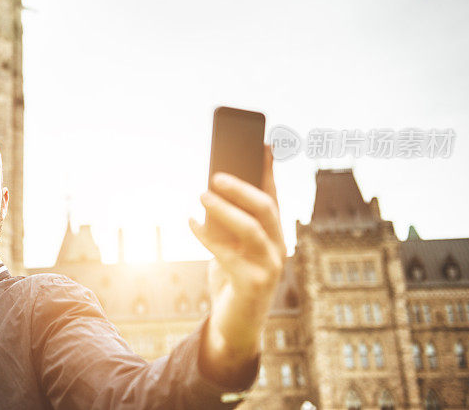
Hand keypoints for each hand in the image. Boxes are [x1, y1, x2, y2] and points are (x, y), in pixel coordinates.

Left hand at [189, 144, 284, 388]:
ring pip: (252, 229)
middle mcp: (278, 248)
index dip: (268, 169)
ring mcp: (270, 267)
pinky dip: (207, 236)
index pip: (274, 195)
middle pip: (266, 208)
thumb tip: (209, 189)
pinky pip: (228, 254)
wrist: (235, 325)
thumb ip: (226, 222)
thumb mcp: (229, 245)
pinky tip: (190, 221)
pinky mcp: (253, 285)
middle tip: (215, 174)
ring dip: (225, 209)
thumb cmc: (231, 278)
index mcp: (275, 234)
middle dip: (242, 187)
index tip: (262, 143)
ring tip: (202, 193)